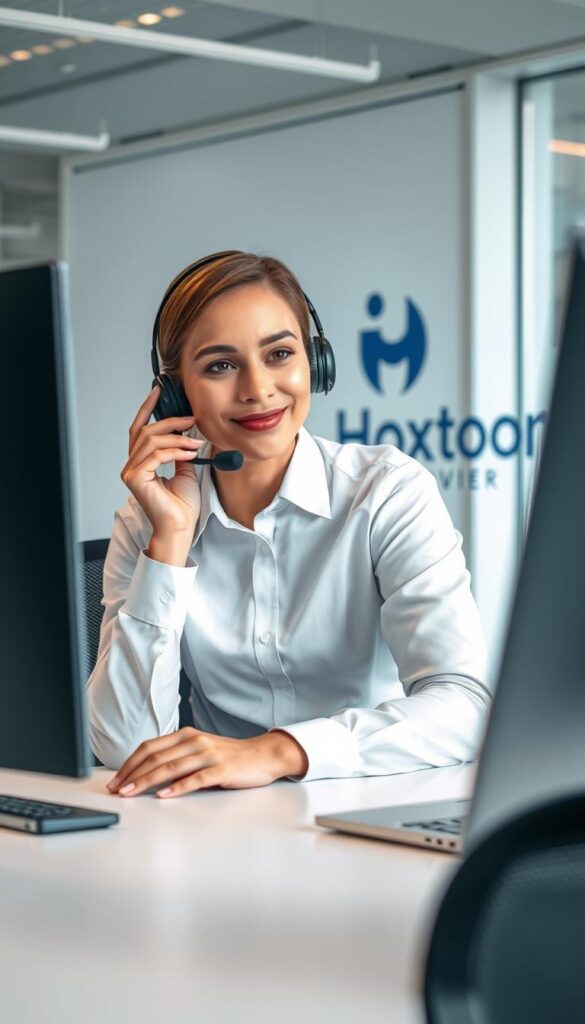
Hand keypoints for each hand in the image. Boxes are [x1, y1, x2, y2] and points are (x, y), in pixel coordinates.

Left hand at [107, 727, 308, 797]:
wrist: (262, 755)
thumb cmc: (228, 757)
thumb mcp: (199, 750)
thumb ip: (176, 757)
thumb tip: (145, 774)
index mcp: (185, 735)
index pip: (149, 747)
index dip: (129, 764)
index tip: (115, 780)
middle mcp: (194, 741)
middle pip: (155, 757)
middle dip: (132, 775)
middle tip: (116, 790)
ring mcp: (208, 755)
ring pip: (171, 767)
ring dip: (147, 782)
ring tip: (131, 793)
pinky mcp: (221, 770)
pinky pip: (195, 779)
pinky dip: (177, 788)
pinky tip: (164, 796)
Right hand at [121, 385, 204, 541]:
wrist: (181, 526)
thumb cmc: (181, 505)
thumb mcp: (186, 469)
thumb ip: (181, 451)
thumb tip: (189, 433)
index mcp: (142, 461)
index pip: (140, 428)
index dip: (147, 408)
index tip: (158, 391)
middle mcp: (133, 464)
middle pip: (146, 431)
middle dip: (170, 422)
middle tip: (192, 420)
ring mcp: (131, 471)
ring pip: (151, 440)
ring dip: (177, 438)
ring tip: (195, 443)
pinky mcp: (135, 478)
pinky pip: (155, 455)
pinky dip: (175, 451)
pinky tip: (190, 453)